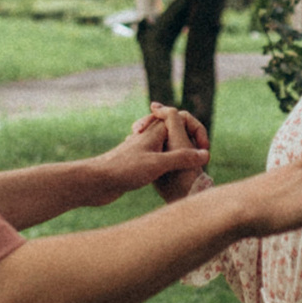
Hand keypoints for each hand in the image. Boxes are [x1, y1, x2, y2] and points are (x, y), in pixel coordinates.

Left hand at [93, 104, 208, 204]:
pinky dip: (168, 167)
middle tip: (200, 159)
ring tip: (191, 170)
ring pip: (167, 149)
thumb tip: (206, 155)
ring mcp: (142, 151)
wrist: (95, 182)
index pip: (180, 120)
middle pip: (175, 133)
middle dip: (189, 144)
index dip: (195, 131)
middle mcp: (149, 138)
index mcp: (155, 132)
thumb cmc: (124, 170)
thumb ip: (182, 158)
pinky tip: (172, 181)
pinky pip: (158, 161)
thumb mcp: (158, 164)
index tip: (204, 148)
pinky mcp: (136, 165)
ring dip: (179, 157)